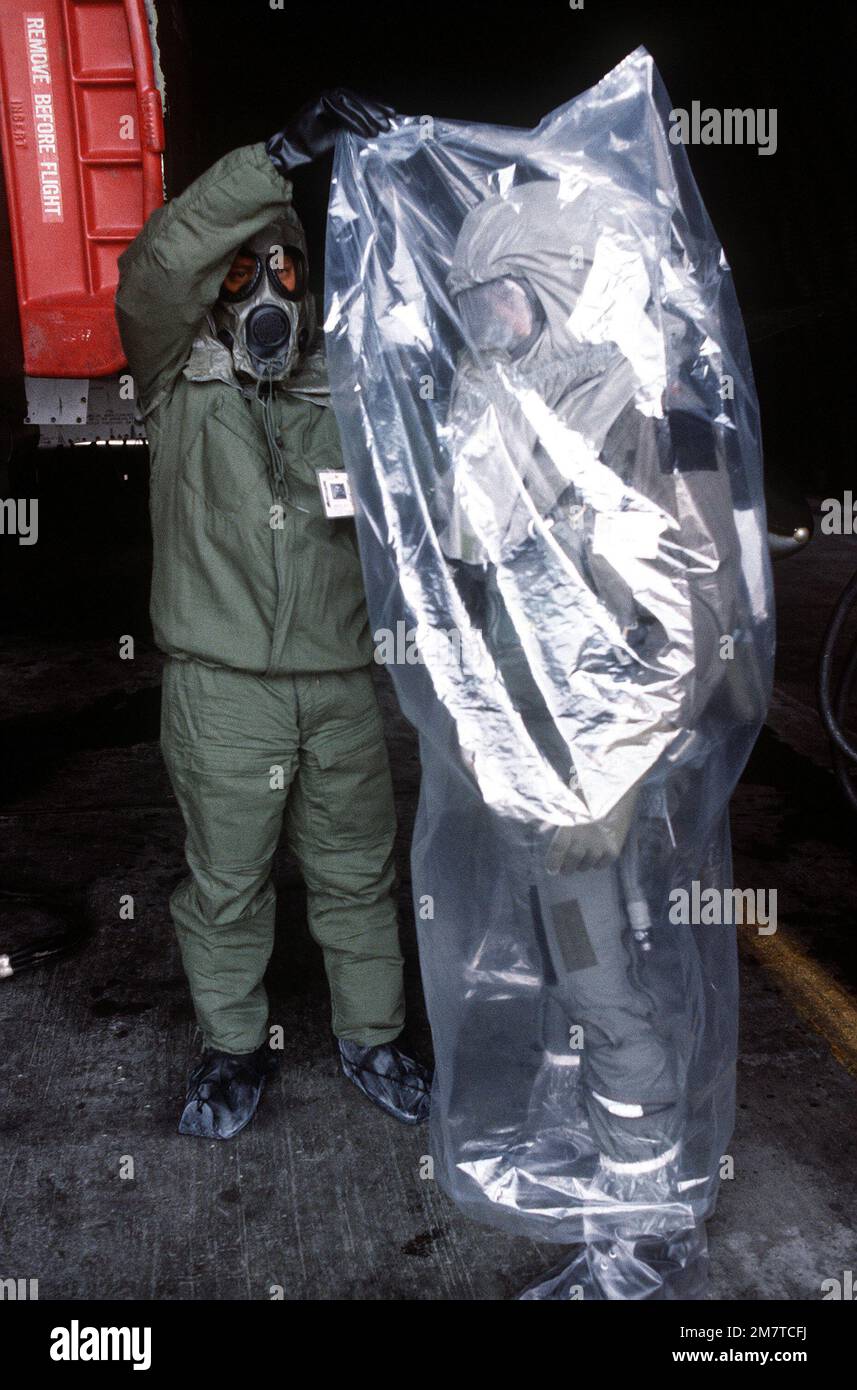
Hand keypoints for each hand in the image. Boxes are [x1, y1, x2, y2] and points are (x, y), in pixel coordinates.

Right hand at [266, 89, 393, 174]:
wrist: (293, 151)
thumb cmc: (314, 146)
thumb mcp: (340, 136)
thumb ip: (354, 130)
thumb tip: (376, 130)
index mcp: (336, 102)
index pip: (360, 103)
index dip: (377, 109)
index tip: (394, 117)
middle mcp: (331, 95)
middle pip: (358, 99)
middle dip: (376, 110)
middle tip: (392, 120)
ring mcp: (324, 96)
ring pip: (351, 102)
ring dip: (367, 116)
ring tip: (381, 130)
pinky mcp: (319, 101)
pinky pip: (341, 108)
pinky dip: (355, 120)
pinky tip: (367, 131)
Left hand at [546, 785, 638, 872]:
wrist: (617, 791)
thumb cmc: (590, 794)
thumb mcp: (569, 804)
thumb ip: (556, 819)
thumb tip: (542, 831)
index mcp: (570, 826)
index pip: (558, 850)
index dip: (552, 862)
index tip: (551, 870)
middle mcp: (583, 839)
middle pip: (571, 862)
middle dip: (566, 868)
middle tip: (565, 869)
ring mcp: (599, 846)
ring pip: (586, 865)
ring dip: (582, 864)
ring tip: (582, 859)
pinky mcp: (613, 850)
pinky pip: (601, 865)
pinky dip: (597, 863)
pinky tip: (596, 856)